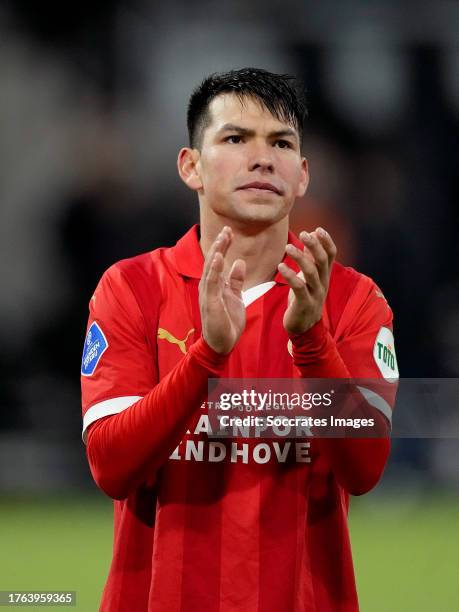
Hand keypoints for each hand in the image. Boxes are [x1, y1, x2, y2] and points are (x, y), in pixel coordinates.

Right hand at [199, 226, 245, 353]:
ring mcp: (207, 294)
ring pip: (211, 268)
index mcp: (215, 285)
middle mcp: (208, 286)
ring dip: (217, 252)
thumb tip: (239, 262)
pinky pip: (211, 282)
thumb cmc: (227, 322)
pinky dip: (214, 269)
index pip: (218, 261)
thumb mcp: (236, 297)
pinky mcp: (210, 302)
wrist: (222, 344)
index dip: (223, 246)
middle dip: (220, 244)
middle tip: (227, 229)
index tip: (230, 232)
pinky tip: (218, 256)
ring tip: (223, 237)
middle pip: (213, 261)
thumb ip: (236, 281)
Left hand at [278, 227, 336, 334]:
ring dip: (300, 257)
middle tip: (304, 234)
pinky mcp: (304, 303)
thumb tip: (311, 236)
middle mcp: (322, 283)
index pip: (331, 255)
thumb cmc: (305, 298)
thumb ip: (310, 258)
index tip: (318, 229)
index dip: (326, 241)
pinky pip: (299, 287)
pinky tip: (281, 266)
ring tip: (288, 247)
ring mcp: (315, 294)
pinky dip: (290, 275)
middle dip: (314, 245)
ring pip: (311, 272)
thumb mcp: (309, 277)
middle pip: (322, 260)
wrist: (304, 327)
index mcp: (324, 275)